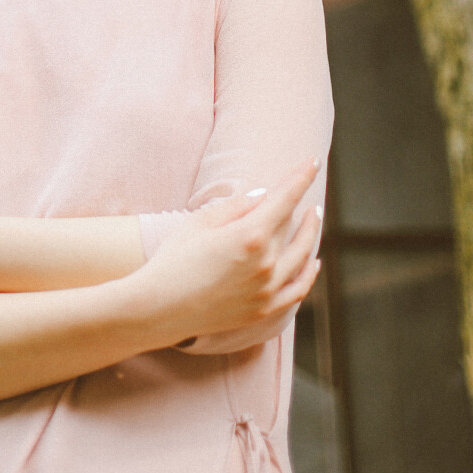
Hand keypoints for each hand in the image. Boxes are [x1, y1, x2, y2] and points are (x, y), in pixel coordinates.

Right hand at [139, 157, 321, 343]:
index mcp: (250, 235)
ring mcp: (267, 291)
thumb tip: (263, 197)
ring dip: (310, 233)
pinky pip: (297, 290)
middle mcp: (266, 264)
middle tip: (306, 184)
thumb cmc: (174, 259)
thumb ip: (236, 206)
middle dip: (303, 203)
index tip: (312, 161)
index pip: (285, 199)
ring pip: (302, 257)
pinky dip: (309, 273)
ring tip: (313, 217)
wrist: (159, 309)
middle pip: (294, 226)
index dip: (300, 177)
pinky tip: (312, 261)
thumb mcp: (200, 222)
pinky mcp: (263, 311)